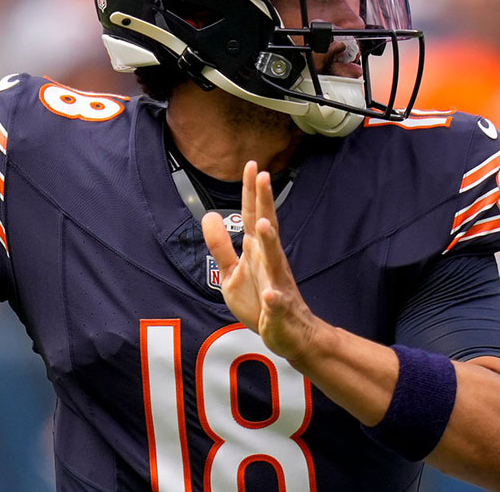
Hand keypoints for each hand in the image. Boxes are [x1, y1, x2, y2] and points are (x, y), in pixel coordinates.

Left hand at [202, 161, 319, 363]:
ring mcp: (277, 285)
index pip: (253, 216)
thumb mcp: (232, 272)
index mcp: (258, 251)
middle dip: (265, 203)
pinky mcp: (278, 311)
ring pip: (274, 262)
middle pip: (267, 228)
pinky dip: (274, 301)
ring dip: (269, 243)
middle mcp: (270, 262)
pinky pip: (276, 305)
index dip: (251, 192)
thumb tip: (209, 215)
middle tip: (264, 176)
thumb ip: (220, 245)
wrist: (290, 334)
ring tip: (263, 225)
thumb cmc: (260, 300)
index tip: (252, 165)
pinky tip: (270, 297)